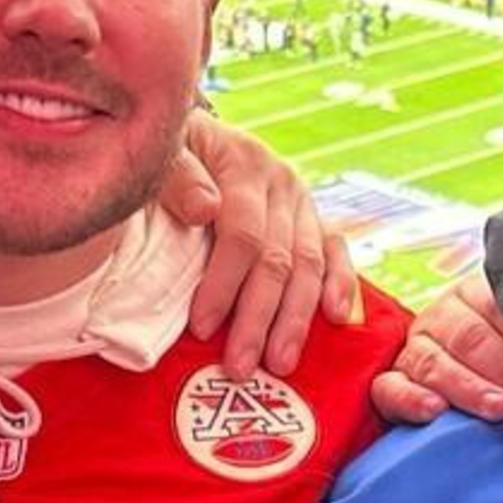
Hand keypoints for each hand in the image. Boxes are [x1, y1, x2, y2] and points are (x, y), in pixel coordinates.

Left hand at [168, 113, 359, 375]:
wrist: (194, 135)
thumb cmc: (169, 155)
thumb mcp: (161, 154)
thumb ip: (177, 176)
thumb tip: (206, 209)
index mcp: (243, 164)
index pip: (242, 234)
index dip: (224, 284)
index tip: (202, 328)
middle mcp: (281, 182)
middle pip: (278, 259)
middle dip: (259, 318)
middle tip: (241, 367)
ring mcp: (302, 201)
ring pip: (308, 265)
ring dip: (295, 319)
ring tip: (280, 363)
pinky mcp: (314, 217)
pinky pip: (335, 252)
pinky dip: (341, 285)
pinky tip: (339, 319)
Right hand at [371, 267, 502, 427]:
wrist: (479, 401)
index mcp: (481, 292)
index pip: (501, 307)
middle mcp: (444, 314)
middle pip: (470, 336)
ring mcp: (415, 347)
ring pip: (433, 361)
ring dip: (468, 387)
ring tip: (498, 408)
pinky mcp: (391, 382)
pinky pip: (389, 387)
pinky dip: (410, 398)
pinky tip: (435, 411)